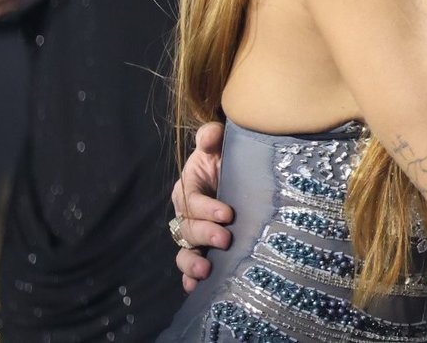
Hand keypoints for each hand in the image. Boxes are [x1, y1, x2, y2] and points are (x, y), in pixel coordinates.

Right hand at [171, 120, 232, 292]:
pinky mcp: (202, 247)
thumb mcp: (219, 144)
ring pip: (185, 249)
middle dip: (205, 235)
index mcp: (189, 186)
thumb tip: (210, 137)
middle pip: (188, 228)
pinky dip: (190, 278)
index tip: (228, 214)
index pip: (192, 199)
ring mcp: (194, 232)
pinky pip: (190, 265)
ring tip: (205, 271)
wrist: (240, 171)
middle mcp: (187, 212)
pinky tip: (195, 289)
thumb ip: (212, 137)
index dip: (206, 208)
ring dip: (192, 262)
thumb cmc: (227, 157)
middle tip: (225, 239)